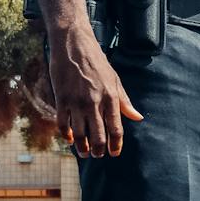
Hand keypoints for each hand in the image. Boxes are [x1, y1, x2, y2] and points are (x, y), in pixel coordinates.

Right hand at [48, 25, 142, 157]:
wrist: (73, 45)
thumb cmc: (96, 62)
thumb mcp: (115, 80)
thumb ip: (125, 102)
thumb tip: (137, 118)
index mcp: (110, 98)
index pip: (116, 129)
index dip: (116, 145)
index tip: (114, 154)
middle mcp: (94, 103)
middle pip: (98, 136)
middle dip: (99, 150)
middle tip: (98, 155)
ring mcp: (76, 102)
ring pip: (79, 134)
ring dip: (82, 147)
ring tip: (84, 153)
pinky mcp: (61, 99)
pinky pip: (63, 123)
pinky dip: (66, 135)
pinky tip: (70, 139)